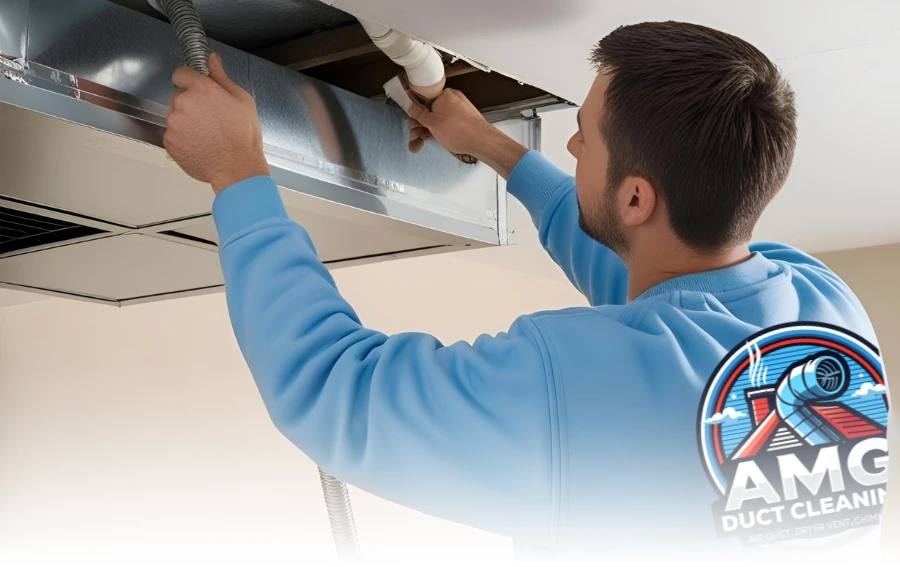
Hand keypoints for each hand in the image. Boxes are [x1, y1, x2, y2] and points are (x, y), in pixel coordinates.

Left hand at [165, 53, 270, 193]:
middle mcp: (183, 103)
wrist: (237, 168)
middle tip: (209, 119)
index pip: (181, 74)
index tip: (197, 91)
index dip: (190, 82)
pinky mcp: (169, 141)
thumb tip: (212, 59)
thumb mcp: (242, 100)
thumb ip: (222, 77)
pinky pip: (172, 134)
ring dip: (186, 122)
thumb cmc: (243, 136)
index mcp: (201, 89)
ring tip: (206, 134)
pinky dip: (182, 139)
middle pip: (178, 96)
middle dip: (190, 104)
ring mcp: (174, 123)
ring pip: (175, 116)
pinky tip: (200, 144)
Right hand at [407, 89, 527, 177]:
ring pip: (437, 120)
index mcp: (444, 95)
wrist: (483, 142)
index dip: (414, 114)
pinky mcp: (463, 120)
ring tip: (418, 145)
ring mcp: (458, 111)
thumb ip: (419, 114)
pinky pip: (447, 124)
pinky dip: (438, 133)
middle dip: (419, 127)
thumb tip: (410, 106)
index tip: (411, 124)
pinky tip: (432, 141)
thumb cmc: (460, 131)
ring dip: (427, 132)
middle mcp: (451, 100)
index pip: (422, 100)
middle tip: (415, 138)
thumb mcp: (432, 124)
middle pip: (429, 112)